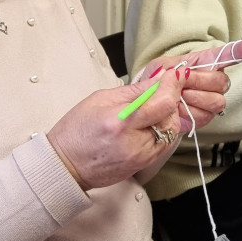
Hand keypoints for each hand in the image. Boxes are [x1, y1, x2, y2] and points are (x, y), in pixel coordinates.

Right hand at [47, 69, 184, 189]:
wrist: (66, 165)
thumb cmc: (77, 130)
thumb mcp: (101, 99)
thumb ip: (134, 90)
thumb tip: (158, 78)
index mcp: (121, 122)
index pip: (162, 101)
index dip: (173, 84)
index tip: (175, 74)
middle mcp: (135, 142)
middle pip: (171, 116)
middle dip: (170, 100)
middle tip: (160, 91)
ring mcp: (141, 157)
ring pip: (170, 131)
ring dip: (166, 116)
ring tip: (149, 109)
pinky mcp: (143, 166)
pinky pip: (163, 144)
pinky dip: (160, 131)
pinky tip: (147, 125)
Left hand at [139, 40, 241, 132]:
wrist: (147, 107)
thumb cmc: (153, 83)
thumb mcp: (157, 69)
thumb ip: (171, 67)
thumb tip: (183, 71)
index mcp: (199, 63)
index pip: (222, 56)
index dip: (236, 51)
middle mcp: (209, 81)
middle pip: (221, 81)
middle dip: (200, 83)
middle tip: (181, 85)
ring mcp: (208, 100)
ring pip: (216, 101)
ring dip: (195, 100)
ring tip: (177, 99)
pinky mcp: (203, 117)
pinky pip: (206, 116)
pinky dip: (190, 114)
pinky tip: (178, 110)